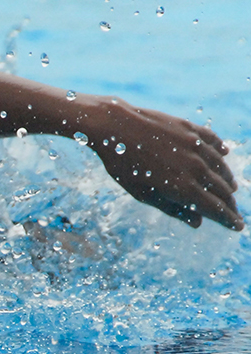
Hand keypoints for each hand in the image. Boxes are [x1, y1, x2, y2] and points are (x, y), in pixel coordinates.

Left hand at [88, 97, 242, 230]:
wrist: (115, 127)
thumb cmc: (123, 164)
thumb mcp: (142, 193)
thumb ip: (171, 208)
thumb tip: (197, 223)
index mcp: (183, 187)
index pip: (215, 208)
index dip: (228, 219)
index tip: (238, 226)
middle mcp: (195, 167)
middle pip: (221, 190)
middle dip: (230, 203)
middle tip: (233, 212)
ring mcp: (195, 145)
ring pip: (220, 167)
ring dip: (227, 180)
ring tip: (230, 188)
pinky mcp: (190, 128)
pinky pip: (212, 141)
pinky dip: (220, 150)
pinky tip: (224, 154)